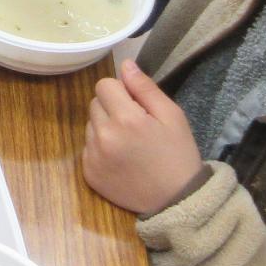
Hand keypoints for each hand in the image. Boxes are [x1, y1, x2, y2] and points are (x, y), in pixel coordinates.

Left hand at [82, 59, 204, 215]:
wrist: (176, 201)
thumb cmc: (177, 154)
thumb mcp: (172, 116)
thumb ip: (145, 88)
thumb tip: (125, 64)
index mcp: (125, 119)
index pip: (104, 85)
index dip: (121, 91)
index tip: (137, 106)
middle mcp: (103, 136)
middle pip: (95, 103)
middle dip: (112, 108)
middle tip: (135, 126)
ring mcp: (93, 156)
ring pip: (90, 125)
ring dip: (105, 128)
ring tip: (129, 145)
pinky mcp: (88, 173)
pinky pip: (87, 147)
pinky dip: (100, 149)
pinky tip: (121, 160)